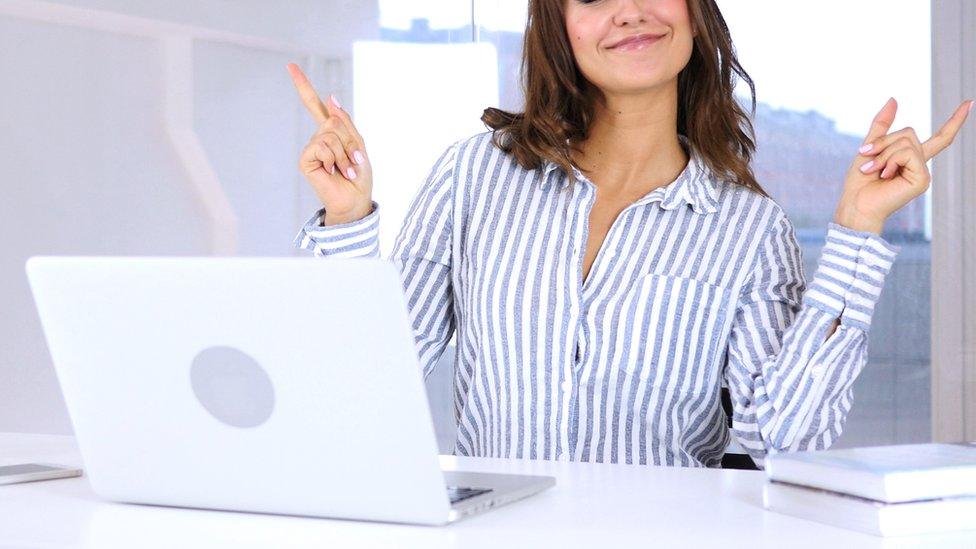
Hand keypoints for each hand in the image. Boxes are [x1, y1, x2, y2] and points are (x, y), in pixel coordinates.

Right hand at [287, 63, 373, 224]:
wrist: (355, 199)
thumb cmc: (358, 175)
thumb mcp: (358, 144)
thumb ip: (345, 122)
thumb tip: (330, 98)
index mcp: (330, 132)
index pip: (313, 105)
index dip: (302, 85)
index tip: (290, 66)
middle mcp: (318, 138)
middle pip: (334, 120)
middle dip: (350, 140)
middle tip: (353, 161)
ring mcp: (311, 148)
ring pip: (330, 133)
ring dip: (345, 153)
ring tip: (346, 169)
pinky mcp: (305, 159)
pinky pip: (322, 145)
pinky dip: (335, 158)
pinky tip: (335, 172)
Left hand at [834, 97, 973, 234]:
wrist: (856, 204)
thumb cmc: (860, 181)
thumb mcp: (870, 147)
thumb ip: (882, 125)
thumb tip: (894, 99)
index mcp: (912, 158)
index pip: (940, 138)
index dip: (955, 121)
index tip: (970, 103)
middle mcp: (921, 164)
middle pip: (909, 132)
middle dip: (883, 142)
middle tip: (867, 158)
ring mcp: (923, 172)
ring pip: (907, 142)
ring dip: (884, 153)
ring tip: (873, 170)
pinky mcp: (922, 180)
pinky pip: (908, 153)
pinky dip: (891, 160)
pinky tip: (885, 175)